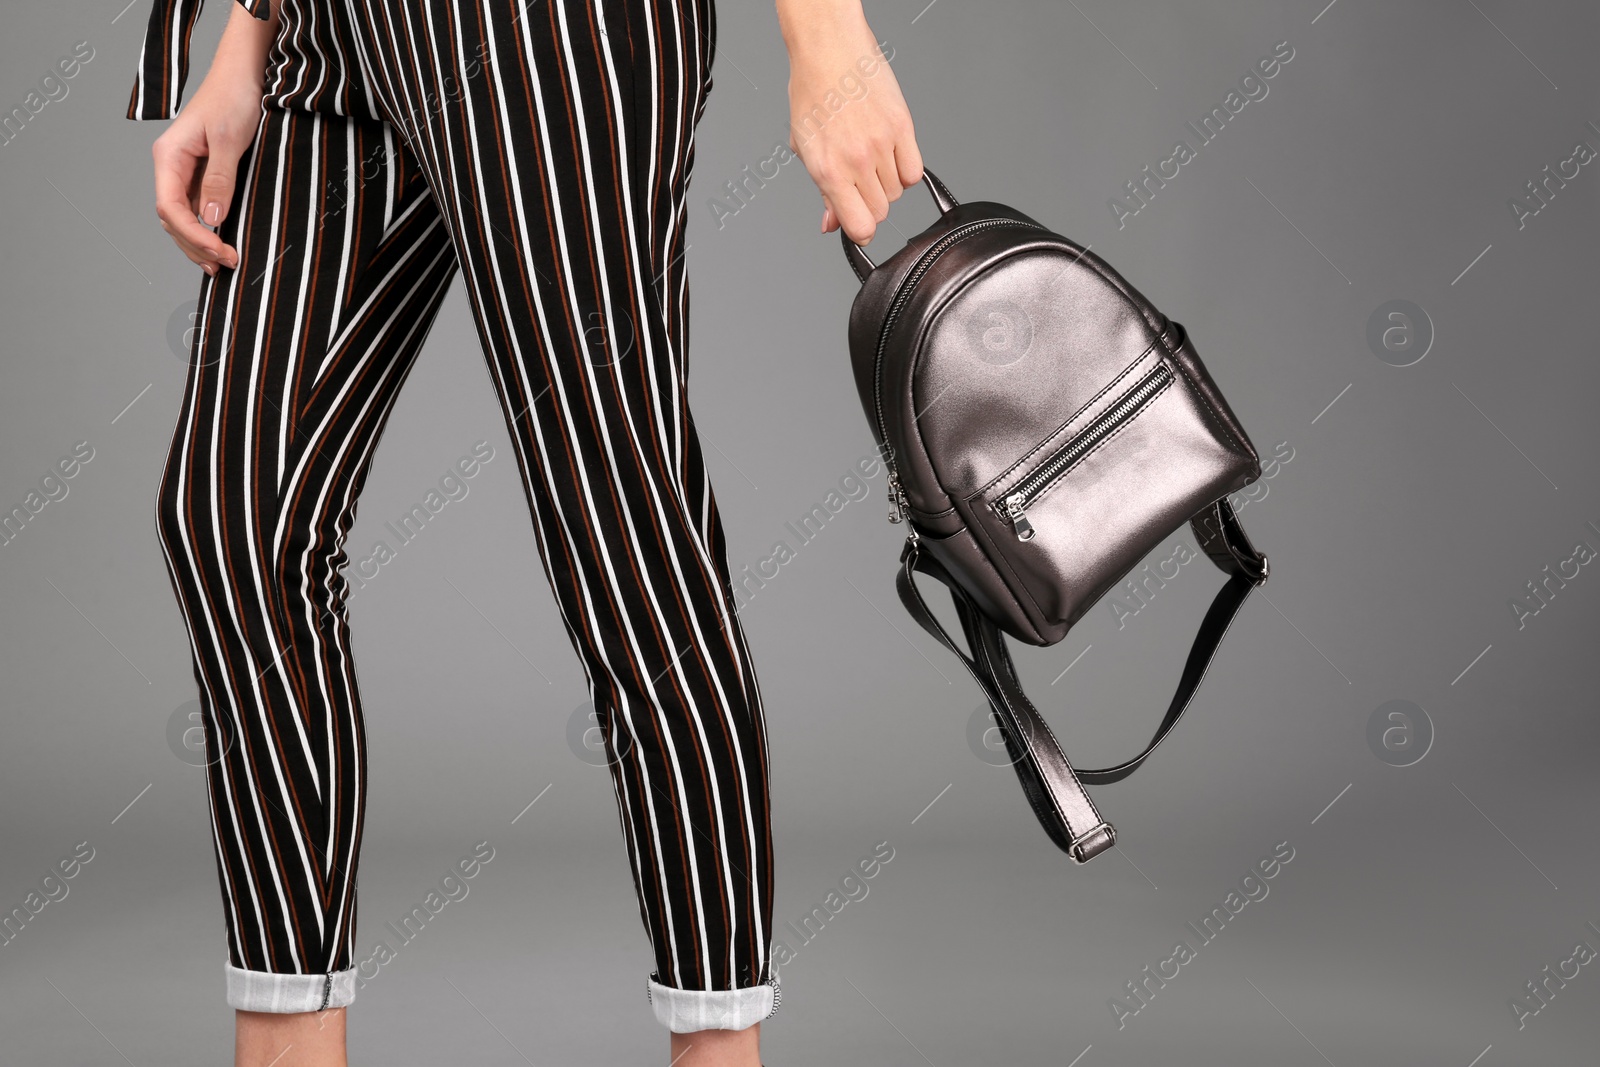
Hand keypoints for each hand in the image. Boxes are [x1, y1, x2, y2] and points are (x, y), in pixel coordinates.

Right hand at [151, 76, 263, 274]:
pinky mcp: (202, 174)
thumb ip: (220, 180)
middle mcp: (171, 166)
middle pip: (172, 218)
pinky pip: (197, 208)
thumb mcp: (231, 140)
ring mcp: (185, 171)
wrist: (243, 77)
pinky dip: (207, 228)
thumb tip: (210, 219)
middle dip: (195, 245)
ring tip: (221, 263)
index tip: (218, 252)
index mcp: (169, 156)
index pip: (170, 208)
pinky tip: (221, 242)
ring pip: (182, 217)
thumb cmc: (234, 99)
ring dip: (199, 242)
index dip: (192, 236)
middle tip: (225, 264)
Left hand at [780, 0, 921, 246]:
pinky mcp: (903, 127)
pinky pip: (914, 172)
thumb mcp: (806, 149)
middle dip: (870, 205)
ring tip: (870, 160)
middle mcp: (856, 161)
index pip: (859, 226)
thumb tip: (831, 223)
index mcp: (827, 170)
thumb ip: (823, 192)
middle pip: (880, 211)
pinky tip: (890, 156)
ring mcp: (882, 144)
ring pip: (896, 193)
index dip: (860, 231)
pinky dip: (905, 171)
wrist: (830, 51)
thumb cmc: (813, 93)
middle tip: (859, 184)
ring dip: (886, 185)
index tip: (858, 226)